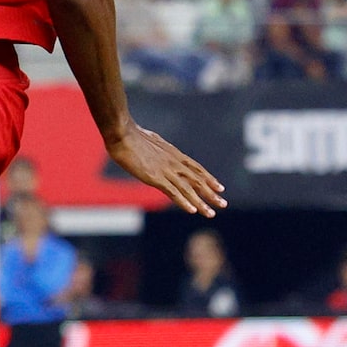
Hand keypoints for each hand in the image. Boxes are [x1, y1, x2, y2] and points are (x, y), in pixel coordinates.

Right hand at [107, 122, 226, 216]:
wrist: (122, 133)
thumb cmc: (132, 135)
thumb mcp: (151, 140)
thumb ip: (158, 148)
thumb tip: (157, 144)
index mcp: (174, 154)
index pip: (197, 168)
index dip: (209, 179)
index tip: (220, 187)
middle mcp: (174, 162)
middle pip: (197, 180)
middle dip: (211, 193)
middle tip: (223, 204)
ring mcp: (166, 170)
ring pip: (188, 189)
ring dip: (200, 202)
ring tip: (211, 213)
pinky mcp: (155, 177)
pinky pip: (173, 192)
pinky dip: (183, 202)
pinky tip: (192, 211)